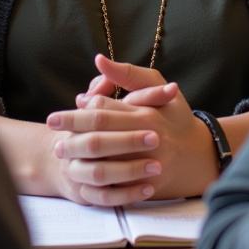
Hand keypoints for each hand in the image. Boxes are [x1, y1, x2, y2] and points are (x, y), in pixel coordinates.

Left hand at [46, 55, 218, 202]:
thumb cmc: (173, 114)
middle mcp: (147, 140)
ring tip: (60, 149)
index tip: (61, 112)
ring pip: (104, 164)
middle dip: (71, 132)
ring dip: (77, 157)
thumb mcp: (156, 85)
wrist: (198, 154)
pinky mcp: (146, 186)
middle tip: (50, 128)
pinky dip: (94, 181)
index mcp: (147, 113)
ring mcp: (147, 166)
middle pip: (99, 136)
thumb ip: (127, 73)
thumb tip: (98, 60)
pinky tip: (79, 174)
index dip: (79, 110)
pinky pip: (115, 188)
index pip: (104, 110)